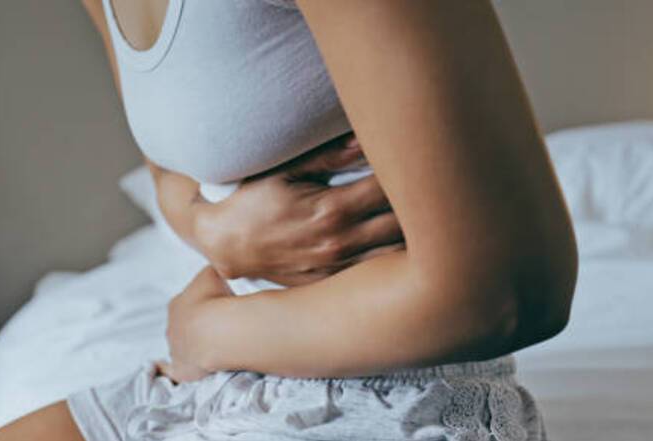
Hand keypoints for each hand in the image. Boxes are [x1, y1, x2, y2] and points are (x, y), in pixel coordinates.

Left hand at [158, 266, 233, 383]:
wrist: (218, 331)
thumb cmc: (214, 299)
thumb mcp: (212, 273)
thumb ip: (210, 271)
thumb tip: (215, 273)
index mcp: (176, 304)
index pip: (187, 304)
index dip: (202, 306)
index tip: (217, 307)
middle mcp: (171, 327)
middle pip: (183, 327)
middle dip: (197, 327)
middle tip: (218, 328)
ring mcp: (174, 349)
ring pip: (181, 347)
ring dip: (194, 347)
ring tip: (213, 347)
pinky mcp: (181, 369)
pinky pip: (171, 371)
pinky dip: (167, 370)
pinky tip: (166, 369)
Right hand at [194, 134, 404, 285]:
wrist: (223, 243)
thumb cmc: (253, 200)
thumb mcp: (284, 171)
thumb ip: (328, 157)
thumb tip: (366, 140)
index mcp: (332, 209)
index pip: (390, 190)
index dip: (409, 173)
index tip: (417, 160)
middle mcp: (340, 242)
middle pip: (403, 223)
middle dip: (419, 202)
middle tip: (428, 183)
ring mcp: (337, 267)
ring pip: (396, 254)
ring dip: (413, 234)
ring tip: (422, 214)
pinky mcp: (332, 283)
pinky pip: (375, 272)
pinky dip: (392, 257)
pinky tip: (399, 242)